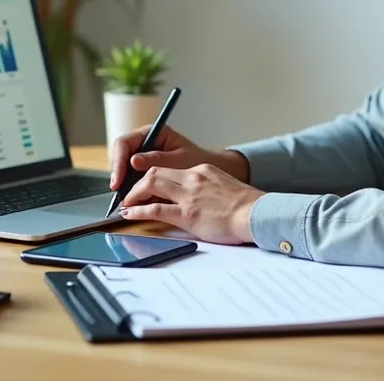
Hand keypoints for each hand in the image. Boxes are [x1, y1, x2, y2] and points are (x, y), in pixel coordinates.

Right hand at [108, 125, 249, 189]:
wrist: (214, 170)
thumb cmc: (200, 161)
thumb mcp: (180, 160)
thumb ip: (157, 160)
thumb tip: (133, 161)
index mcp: (152, 132)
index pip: (124, 143)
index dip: (118, 162)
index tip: (118, 180)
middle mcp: (145, 142)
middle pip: (121, 156)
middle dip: (118, 174)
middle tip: (119, 194)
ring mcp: (145, 156)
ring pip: (126, 169)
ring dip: (124, 184)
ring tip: (125, 201)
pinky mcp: (148, 170)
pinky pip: (135, 178)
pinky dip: (133, 189)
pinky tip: (134, 202)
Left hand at [118, 164, 262, 243]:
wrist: (257, 214)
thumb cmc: (246, 207)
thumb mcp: (224, 187)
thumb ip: (207, 188)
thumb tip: (197, 199)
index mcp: (202, 170)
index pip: (170, 168)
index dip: (152, 176)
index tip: (145, 186)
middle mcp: (193, 178)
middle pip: (155, 172)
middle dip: (138, 183)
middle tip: (130, 194)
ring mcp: (189, 195)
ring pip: (151, 185)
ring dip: (134, 194)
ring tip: (126, 204)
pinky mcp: (187, 214)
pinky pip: (155, 209)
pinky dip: (138, 211)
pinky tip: (130, 214)